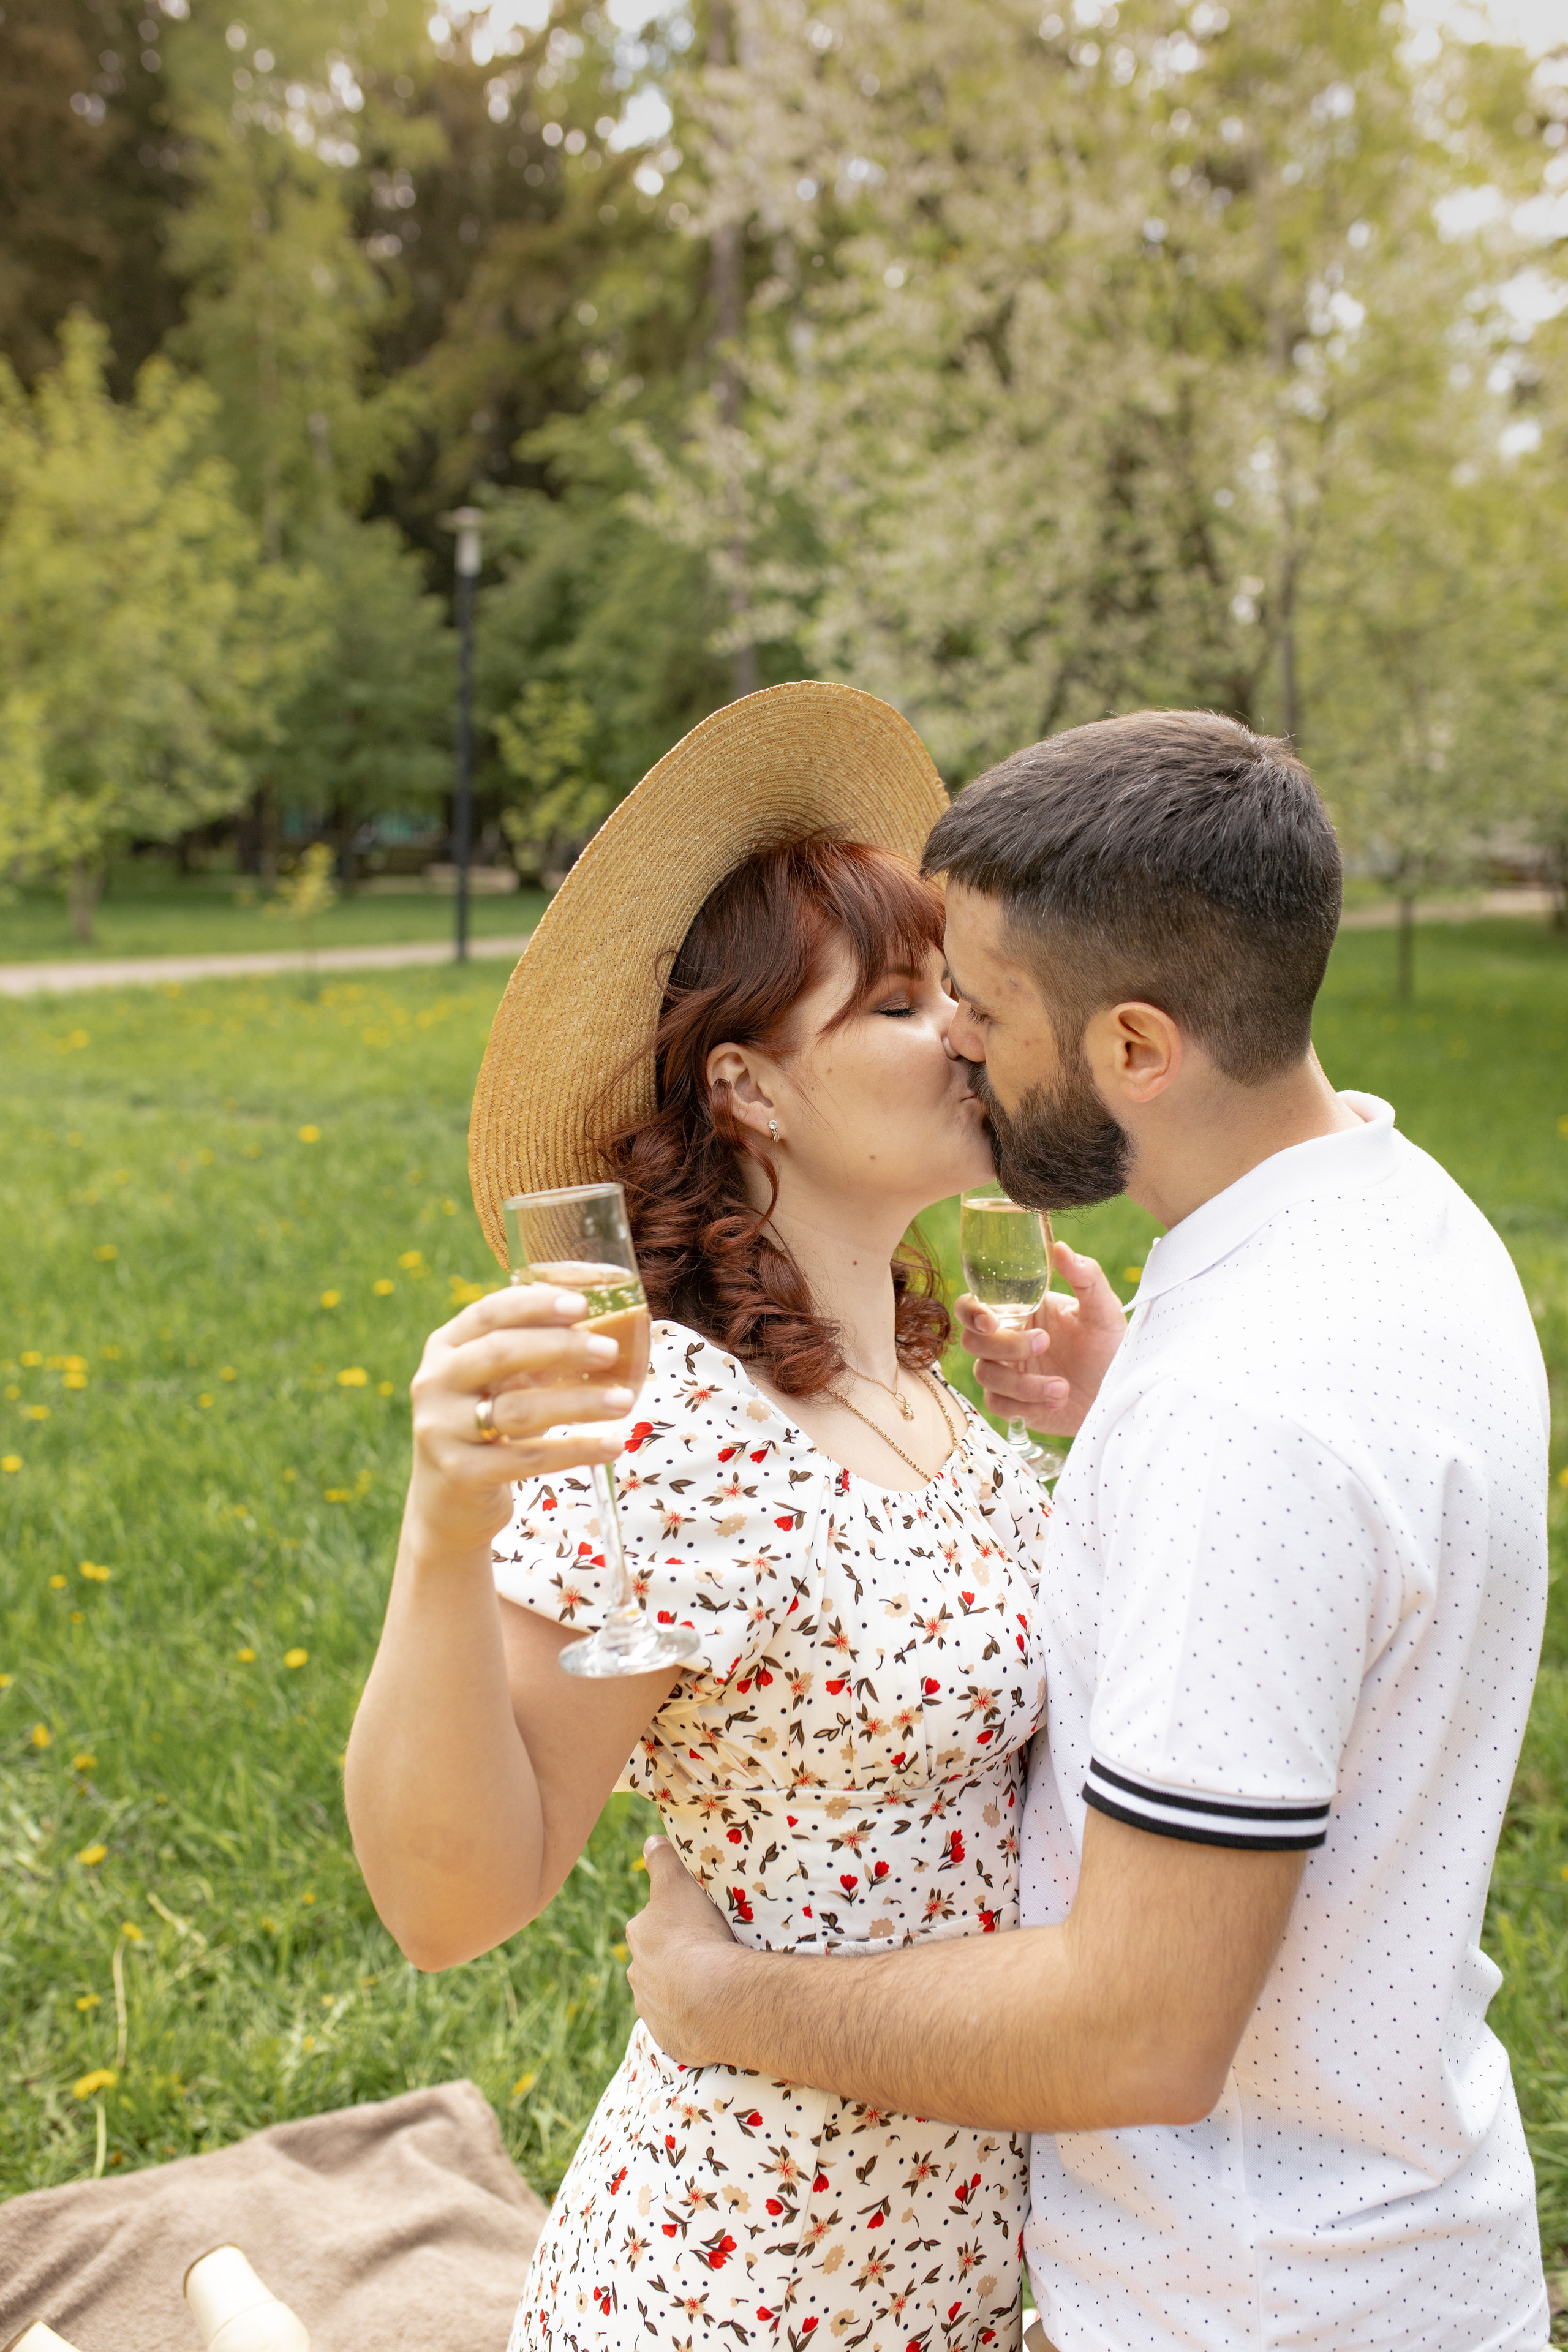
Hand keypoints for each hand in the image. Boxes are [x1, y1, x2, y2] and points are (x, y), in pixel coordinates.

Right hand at [405, 1283, 632, 1543]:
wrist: (445, 1501)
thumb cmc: (483, 1426)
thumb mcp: (497, 1382)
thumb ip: (531, 1352)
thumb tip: (596, 1324)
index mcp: (445, 1347)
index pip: (488, 1314)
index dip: (533, 1305)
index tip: (581, 1305)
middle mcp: (434, 1383)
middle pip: (499, 1353)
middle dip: (560, 1347)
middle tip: (609, 1350)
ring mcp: (441, 1429)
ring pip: (517, 1409)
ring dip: (578, 1403)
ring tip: (624, 1401)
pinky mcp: (460, 1473)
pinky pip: (527, 1459)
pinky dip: (575, 1451)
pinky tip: (611, 1446)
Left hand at [624, 1835, 738, 2063]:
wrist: (714, 1999)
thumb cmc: (698, 1934)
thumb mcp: (679, 1883)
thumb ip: (662, 1860)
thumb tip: (650, 1841)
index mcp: (640, 1935)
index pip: (654, 1922)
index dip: (678, 1919)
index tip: (700, 1921)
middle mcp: (638, 1972)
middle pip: (658, 1959)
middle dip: (680, 1955)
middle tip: (714, 1950)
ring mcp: (652, 2009)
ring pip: (668, 1992)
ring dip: (687, 1987)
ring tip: (720, 1982)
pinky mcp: (669, 2038)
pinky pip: (683, 2024)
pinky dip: (697, 2017)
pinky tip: (718, 2009)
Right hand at [957, 1240, 1126, 1435]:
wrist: (1118, 1395)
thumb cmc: (1109, 1349)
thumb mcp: (1104, 1312)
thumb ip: (1085, 1277)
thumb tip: (1059, 1248)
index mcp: (1021, 1312)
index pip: (974, 1305)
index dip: (971, 1311)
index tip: (989, 1320)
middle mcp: (1006, 1340)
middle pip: (973, 1341)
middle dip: (1006, 1345)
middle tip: (1045, 1342)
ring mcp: (1007, 1374)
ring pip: (986, 1376)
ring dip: (1023, 1383)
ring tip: (1062, 1387)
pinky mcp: (1012, 1404)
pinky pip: (998, 1405)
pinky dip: (1026, 1406)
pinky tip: (1056, 1400)